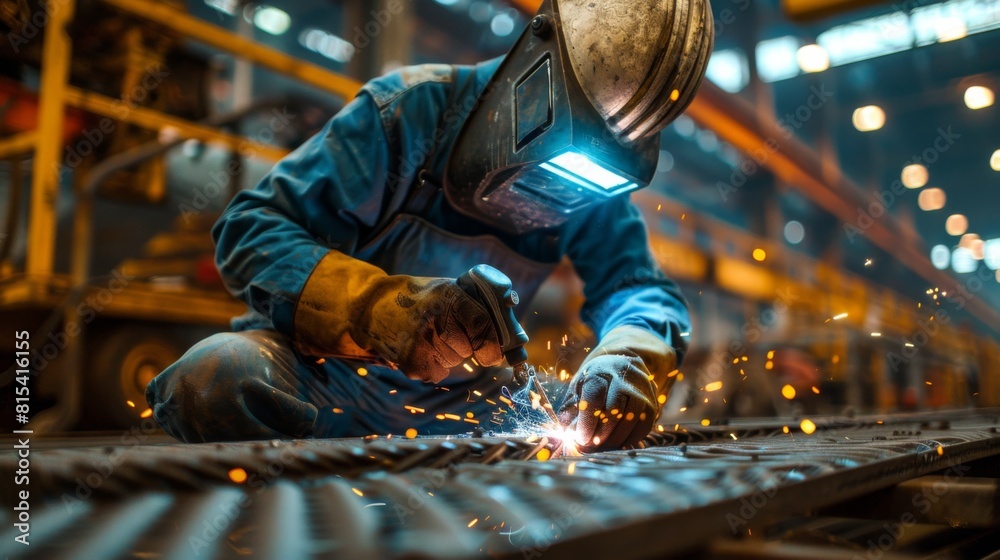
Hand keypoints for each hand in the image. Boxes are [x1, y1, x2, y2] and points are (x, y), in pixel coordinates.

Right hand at [294, 252, 504, 382]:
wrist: (371, 307)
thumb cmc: (416, 298)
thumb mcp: (445, 288)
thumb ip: (476, 304)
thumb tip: (513, 331)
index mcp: (449, 297)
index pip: (483, 326)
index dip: (492, 342)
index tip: (495, 350)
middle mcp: (436, 318)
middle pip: (470, 348)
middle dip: (467, 347)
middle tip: (450, 335)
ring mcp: (421, 342)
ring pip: (454, 361)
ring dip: (447, 355)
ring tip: (428, 337)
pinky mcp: (410, 361)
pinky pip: (437, 373)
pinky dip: (431, 366)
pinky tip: (418, 348)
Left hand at [558, 353, 658, 450]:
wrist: (620, 365)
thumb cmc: (593, 382)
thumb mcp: (577, 390)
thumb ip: (570, 413)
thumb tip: (567, 437)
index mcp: (600, 371)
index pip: (594, 396)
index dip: (588, 421)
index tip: (581, 439)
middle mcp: (623, 376)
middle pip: (615, 409)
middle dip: (601, 433)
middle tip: (590, 447)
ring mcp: (641, 388)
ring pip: (632, 418)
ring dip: (616, 438)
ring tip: (602, 447)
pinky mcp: (653, 401)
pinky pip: (644, 426)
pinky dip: (630, 439)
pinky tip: (618, 443)